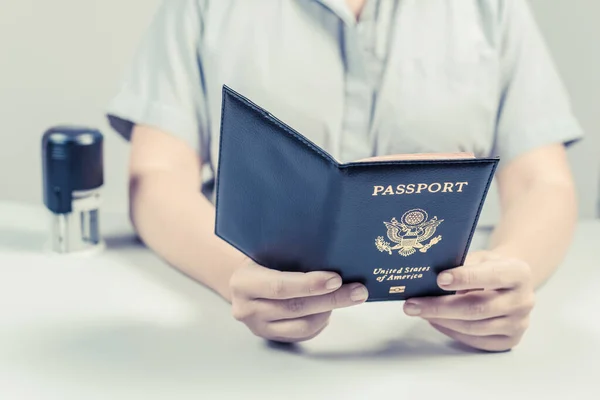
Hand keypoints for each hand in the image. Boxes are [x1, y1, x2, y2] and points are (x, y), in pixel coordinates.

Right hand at [229, 260, 368, 342]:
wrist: (242, 282)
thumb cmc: (261, 260)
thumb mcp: (266, 252)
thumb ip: (289, 254)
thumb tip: (332, 253)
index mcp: (243, 282)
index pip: (280, 286)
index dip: (309, 284)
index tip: (336, 279)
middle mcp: (247, 309)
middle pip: (296, 307)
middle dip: (332, 299)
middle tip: (358, 291)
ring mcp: (259, 327)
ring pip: (303, 326)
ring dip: (329, 311)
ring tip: (348, 297)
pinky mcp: (272, 338)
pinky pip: (304, 335)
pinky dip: (321, 322)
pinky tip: (330, 308)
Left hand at [403, 251, 535, 351]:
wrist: (511, 283)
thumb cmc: (489, 267)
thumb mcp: (481, 257)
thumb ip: (462, 264)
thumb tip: (428, 276)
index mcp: (519, 273)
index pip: (492, 276)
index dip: (465, 278)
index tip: (439, 279)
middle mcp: (523, 300)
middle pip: (477, 308)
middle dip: (440, 307)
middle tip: (413, 304)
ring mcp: (518, 324)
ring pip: (473, 327)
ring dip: (441, 320)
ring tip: (418, 311)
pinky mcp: (509, 340)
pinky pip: (475, 340)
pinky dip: (450, 330)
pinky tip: (434, 320)